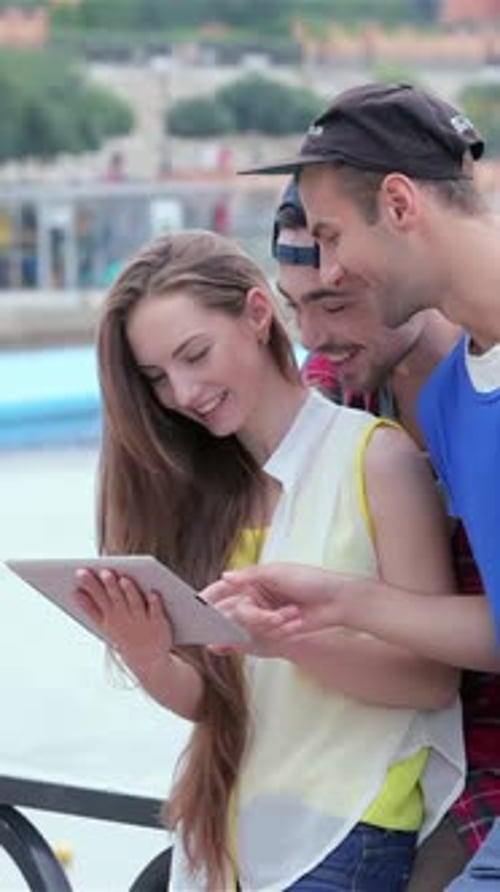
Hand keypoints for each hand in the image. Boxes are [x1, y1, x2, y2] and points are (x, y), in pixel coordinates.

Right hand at [75, 568, 173, 675]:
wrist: (147, 660)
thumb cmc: (124, 634)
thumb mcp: (103, 624)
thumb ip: (89, 608)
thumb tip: (74, 592)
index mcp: (108, 618)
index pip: (96, 600)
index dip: (88, 586)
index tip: (80, 572)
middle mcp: (123, 618)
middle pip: (115, 598)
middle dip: (109, 585)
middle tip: (103, 571)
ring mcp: (141, 621)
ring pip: (134, 603)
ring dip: (129, 591)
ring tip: (124, 579)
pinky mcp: (158, 622)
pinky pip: (156, 611)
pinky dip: (155, 603)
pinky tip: (153, 592)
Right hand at [202, 562, 350, 648]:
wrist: (338, 601)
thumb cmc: (310, 580)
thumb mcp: (278, 573)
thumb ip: (249, 576)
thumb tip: (225, 576)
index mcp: (254, 579)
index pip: (225, 588)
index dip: (210, 596)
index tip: (196, 605)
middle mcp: (257, 597)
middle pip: (235, 611)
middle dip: (248, 616)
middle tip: (263, 618)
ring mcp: (265, 615)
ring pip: (250, 626)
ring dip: (270, 623)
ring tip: (292, 615)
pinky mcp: (275, 630)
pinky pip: (265, 636)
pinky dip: (280, 631)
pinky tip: (296, 623)